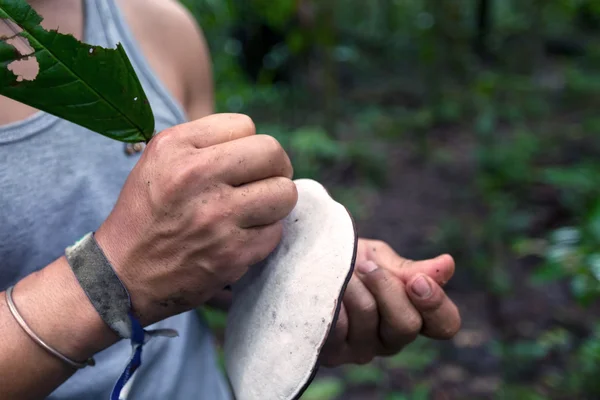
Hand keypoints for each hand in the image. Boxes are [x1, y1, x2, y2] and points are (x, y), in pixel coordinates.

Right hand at [95, 113, 296, 324]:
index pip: (245, 125)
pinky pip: (276, 231)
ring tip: (255, 209)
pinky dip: (264, 234)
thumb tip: (255, 142)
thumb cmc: (146, 213)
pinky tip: (243, 236)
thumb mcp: (158, 160)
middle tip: (265, 180)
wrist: (123, 275)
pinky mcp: (232, 253)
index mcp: (175, 147)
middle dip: (276, 167)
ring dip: (275, 202)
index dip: (246, 145)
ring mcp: (217, 217)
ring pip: (285, 193)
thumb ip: (204, 142)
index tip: (239, 163)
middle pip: (272, 153)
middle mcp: (196, 176)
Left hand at [319, 239, 460, 366]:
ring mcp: (361, 349)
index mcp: (412, 314)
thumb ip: (410, 269)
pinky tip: (325, 290)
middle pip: (406, 325)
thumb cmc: (348, 260)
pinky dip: (332, 298)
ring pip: (368, 318)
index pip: (444, 324)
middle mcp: (391, 339)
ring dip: (353, 285)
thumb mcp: (380, 258)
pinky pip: (338, 324)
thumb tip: (447, 265)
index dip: (436, 304)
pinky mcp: (332, 352)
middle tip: (365, 266)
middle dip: (386, 287)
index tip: (418, 280)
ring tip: (341, 272)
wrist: (305, 261)